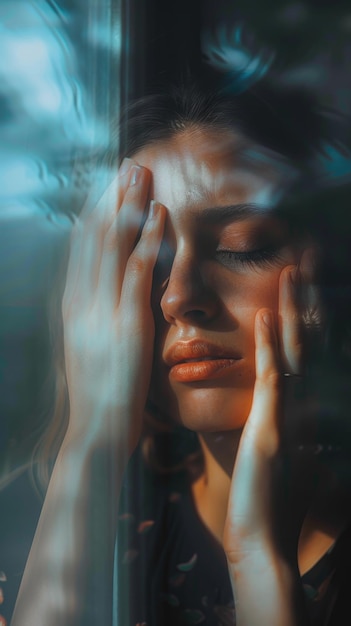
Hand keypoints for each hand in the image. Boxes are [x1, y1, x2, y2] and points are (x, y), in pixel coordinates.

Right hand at [61, 158, 164, 455]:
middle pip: (96, 238)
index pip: (83, 249)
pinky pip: (138, 272)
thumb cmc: (99, 395)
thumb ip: (97, 318)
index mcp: (74, 307)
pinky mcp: (126, 323)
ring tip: (143, 173)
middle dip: (112, 199)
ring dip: (130, 206)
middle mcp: (83, 301)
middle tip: (128, 165)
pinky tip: (161, 214)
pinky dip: (148, 239)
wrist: (97, 430)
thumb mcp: (90, 349)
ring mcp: (102, 310)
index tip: (110, 188)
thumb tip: (105, 295)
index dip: (97, 214)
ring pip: (114, 246)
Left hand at [223, 262, 317, 625]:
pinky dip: (272, 344)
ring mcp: (294, 416)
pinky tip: (267, 315)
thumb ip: (291, 428)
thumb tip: (286, 404)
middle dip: (312, 303)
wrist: (264, 544)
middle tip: (309, 265)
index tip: (312, 290)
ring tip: (293, 273)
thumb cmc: (273, 504)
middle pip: (314, 344)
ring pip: (299, 352)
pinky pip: (274, 377)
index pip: (317, 355)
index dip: (317, 320)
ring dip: (296, 311)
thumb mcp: (287, 458)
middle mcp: (311, 408)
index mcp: (313, 413)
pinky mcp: (273, 428)